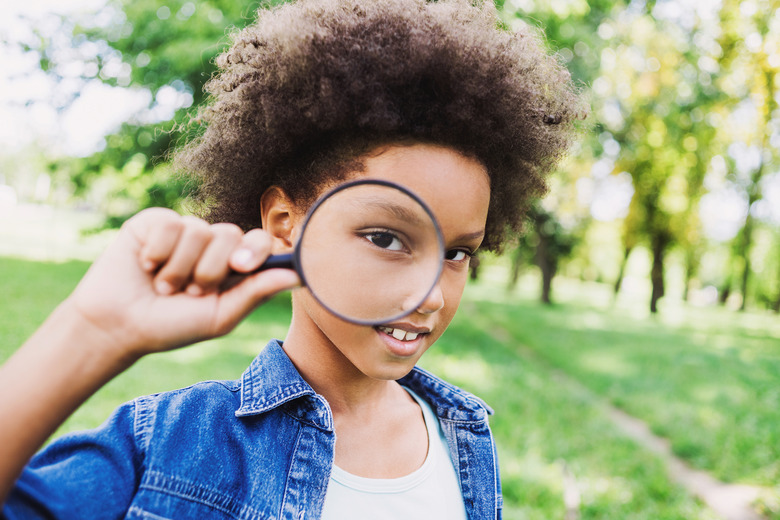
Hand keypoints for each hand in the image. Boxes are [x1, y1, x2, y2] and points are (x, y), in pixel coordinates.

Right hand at [65, 208, 298, 359]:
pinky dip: (158, 252)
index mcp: (233, 266)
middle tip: (191, 292)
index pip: (261, 243)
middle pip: (231, 234)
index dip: (257, 249)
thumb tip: (298, 275)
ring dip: (180, 267)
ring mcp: (184, 231)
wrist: (118, 326)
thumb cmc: (172, 326)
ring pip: (199, 230)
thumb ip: (256, 292)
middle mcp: (212, 245)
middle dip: (211, 269)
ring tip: (163, 286)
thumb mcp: (220, 316)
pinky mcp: (155, 222)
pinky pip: (170, 224)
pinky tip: (146, 266)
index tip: (243, 266)